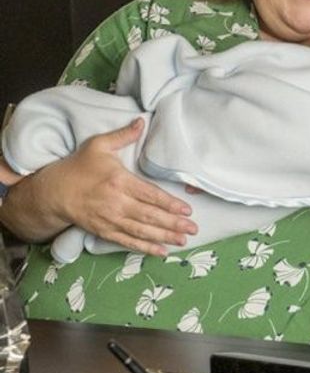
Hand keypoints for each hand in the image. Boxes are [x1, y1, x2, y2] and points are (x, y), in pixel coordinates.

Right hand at [40, 118, 194, 255]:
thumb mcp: (98, 145)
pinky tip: (161, 252)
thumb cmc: (78, 167)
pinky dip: (144, 248)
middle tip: (193, 229)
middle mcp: (115, 203)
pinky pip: (127, 241)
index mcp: (118, 181)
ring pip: (141, 231)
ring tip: (183, 240)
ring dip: (164, 237)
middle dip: (173, 224)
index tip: (187, 210)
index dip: (169, 204)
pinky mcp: (103, 231)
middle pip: (149, 215)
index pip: (149, 195)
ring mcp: (109, 219)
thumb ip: (123, 135)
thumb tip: (142, 121)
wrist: (53, 192)